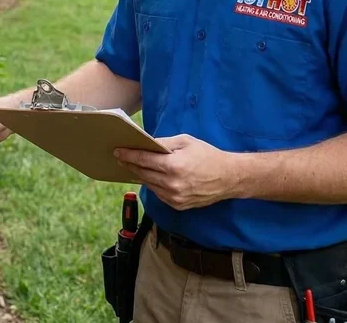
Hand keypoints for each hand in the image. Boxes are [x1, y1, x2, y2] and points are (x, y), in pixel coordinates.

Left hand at [114, 134, 240, 210]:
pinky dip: (153, 184)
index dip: (128, 155)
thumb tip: (146, 144)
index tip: (118, 151)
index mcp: (173, 166)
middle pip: (143, 173)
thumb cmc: (207, 156)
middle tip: (120, 158)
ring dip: (140, 175)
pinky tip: (149, 177)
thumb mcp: (186, 142)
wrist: (228, 178)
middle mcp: (172, 184)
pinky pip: (159, 193)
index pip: (143, 159)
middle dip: (130, 164)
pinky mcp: (178, 205)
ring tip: (132, 166)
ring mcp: (174, 197)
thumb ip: (164, 143)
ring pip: (149, 185)